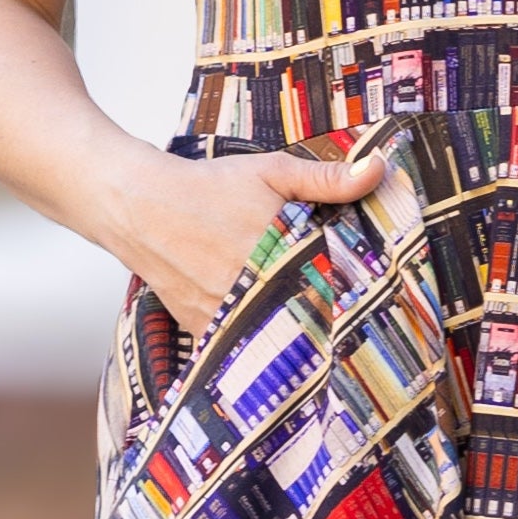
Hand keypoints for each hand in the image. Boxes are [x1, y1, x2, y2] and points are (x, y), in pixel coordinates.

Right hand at [110, 141, 386, 341]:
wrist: (141, 206)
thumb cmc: (209, 186)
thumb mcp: (271, 172)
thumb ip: (326, 179)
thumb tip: (376, 170)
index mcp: (280, 253)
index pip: (335, 291)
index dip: (354, 299)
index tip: (372, 304)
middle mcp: (254, 289)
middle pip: (307, 320)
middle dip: (326, 321)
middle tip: (348, 327)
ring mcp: (227, 314)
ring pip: (275, 340)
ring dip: (293, 337)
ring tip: (318, 341)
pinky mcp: (205, 329)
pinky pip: (241, 347)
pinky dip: (257, 345)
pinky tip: (273, 341)